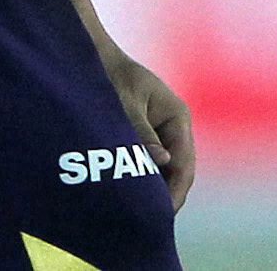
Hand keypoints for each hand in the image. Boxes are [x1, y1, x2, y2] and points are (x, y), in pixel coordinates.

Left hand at [100, 48, 194, 209]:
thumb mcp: (125, 103)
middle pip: (177, 171)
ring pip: (162, 169)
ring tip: (137, 213)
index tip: (160, 212)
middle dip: (165, 195)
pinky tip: (127, 192)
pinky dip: (140, 176)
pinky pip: (147, 162)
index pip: (183, 164)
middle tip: (148, 221)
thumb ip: (140, 133)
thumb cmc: (110, 75)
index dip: (174, 191)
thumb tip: (161, 161)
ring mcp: (161, 132)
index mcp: (178, 117)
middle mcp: (174, 127)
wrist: (93, 56)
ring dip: (152, 187)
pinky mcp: (145, 135)